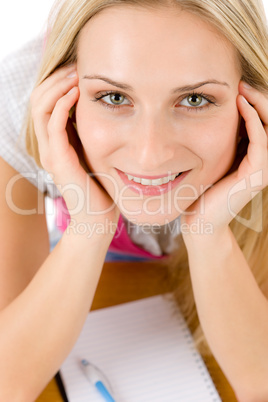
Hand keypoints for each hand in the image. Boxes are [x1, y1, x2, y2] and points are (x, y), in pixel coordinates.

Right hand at [31, 66, 118, 237]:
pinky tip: (76, 93)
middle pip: (38, 100)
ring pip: (40, 108)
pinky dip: (61, 106)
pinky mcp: (59, 161)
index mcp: (55, 143)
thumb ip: (90, 134)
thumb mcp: (95, 154)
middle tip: (76, 65)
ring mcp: (50, 153)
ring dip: (57, 87)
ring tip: (76, 74)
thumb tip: (104, 111)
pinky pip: (53, 126)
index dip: (57, 83)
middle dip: (55, 78)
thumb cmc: (101, 189)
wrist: (97, 219)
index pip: (45, 103)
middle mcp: (48, 146)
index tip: (78, 69)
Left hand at [181, 81, 267, 239]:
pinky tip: (241, 106)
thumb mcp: (213, 158)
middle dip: (260, 99)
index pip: (263, 124)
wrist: (199, 219)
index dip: (255, 103)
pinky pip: (261, 140)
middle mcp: (263, 163)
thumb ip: (223, 141)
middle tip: (242, 83)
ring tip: (242, 89)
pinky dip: (253, 121)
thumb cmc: (202, 190)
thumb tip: (216, 116)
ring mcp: (263, 169)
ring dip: (258, 105)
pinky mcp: (256, 175)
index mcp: (255, 158)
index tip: (238, 87)